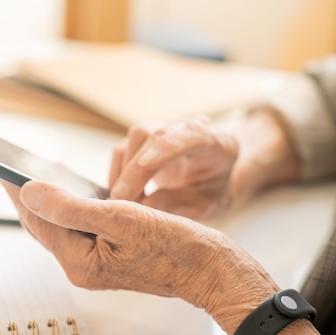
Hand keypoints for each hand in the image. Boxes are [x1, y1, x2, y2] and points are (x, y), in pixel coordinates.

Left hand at [1, 179, 277, 334]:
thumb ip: (72, 207)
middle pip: (44, 224)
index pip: (38, 220)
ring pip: (60, 225)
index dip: (17, 191)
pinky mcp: (109, 254)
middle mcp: (83, 265)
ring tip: (37, 172)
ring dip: (49, 199)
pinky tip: (73, 188)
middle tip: (11, 165)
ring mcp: (96, 261)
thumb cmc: (176, 248)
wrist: (211, 271)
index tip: (1, 166)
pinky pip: (80, 227)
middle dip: (27, 195)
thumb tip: (31, 191)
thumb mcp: (123, 219)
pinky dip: (72, 206)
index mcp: (80, 261)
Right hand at [108, 117, 238, 219]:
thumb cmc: (211, 192)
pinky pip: (124, 147)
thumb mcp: (204, 206)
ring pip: (137, 136)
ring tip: (126, 200)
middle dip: (135, 169)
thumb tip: (144, 205)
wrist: (210, 177)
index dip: (168, 147)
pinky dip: (118, 171)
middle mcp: (190, 127)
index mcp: (217, 144)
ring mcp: (167, 126)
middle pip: (156, 136)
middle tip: (121, 199)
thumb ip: (178, 204)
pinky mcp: (146, 134)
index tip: (145, 165)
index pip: (192, 135)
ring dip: (125, 170)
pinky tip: (122, 192)